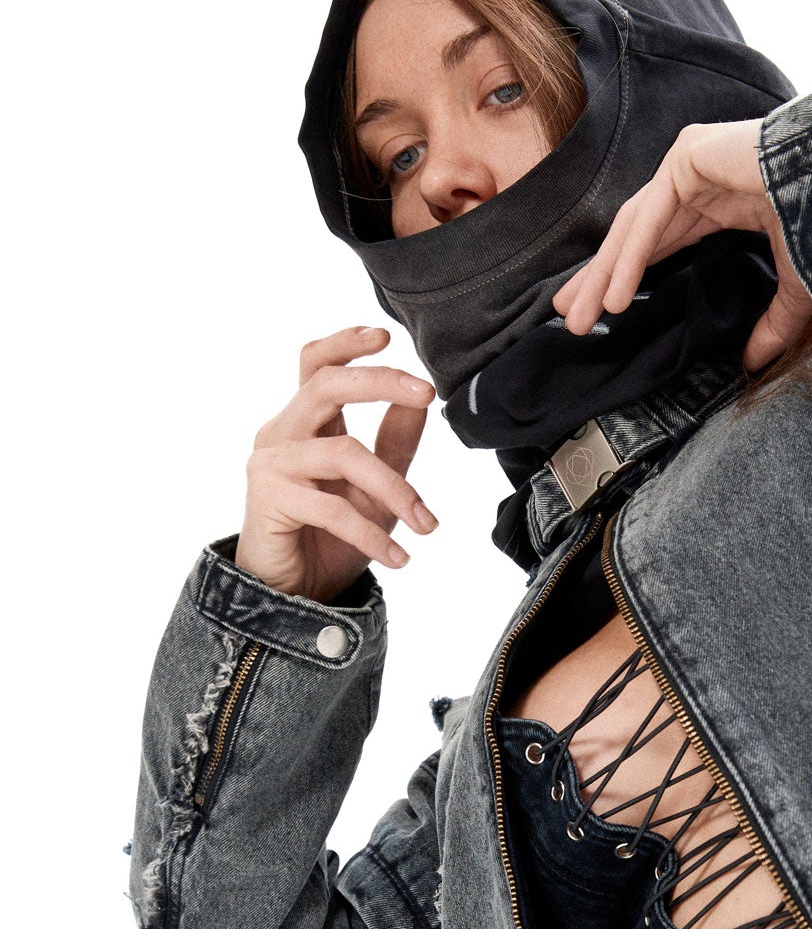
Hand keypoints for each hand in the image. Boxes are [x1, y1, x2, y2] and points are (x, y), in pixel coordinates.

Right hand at [235, 326, 436, 602]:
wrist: (292, 593)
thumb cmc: (331, 535)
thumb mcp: (377, 487)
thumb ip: (395, 443)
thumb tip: (422, 402)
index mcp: (307, 422)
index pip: (316, 365)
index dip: (345, 343)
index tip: (385, 335)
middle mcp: (282, 433)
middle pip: (324, 386)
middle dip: (378, 381)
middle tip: (427, 394)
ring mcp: (270, 464)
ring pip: (343, 452)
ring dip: (395, 489)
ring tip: (426, 524)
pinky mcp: (267, 499)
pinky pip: (333, 507)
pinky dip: (372, 534)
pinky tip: (399, 557)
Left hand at [550, 118, 811, 373]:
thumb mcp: (796, 286)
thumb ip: (772, 325)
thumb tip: (752, 364)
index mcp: (719, 201)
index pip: (658, 243)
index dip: (625, 277)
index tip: (602, 312)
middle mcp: (698, 178)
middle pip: (635, 236)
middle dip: (599, 279)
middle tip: (571, 321)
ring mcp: (691, 162)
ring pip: (633, 227)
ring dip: (603, 275)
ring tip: (580, 318)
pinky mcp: (689, 155)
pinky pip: (652, 215)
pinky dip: (630, 258)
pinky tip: (614, 297)